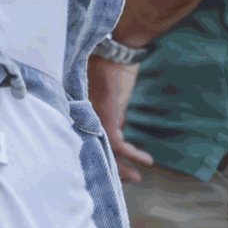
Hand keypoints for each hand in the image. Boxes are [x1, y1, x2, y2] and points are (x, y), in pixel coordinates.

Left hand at [87, 53, 154, 183]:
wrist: (114, 49)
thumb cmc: (108, 62)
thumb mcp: (107, 89)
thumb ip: (107, 105)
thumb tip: (116, 118)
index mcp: (82, 110)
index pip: (87, 137)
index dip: (99, 152)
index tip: (111, 163)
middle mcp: (83, 115)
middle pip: (93, 146)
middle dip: (110, 165)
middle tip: (125, 178)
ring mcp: (93, 116)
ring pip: (105, 148)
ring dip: (121, 166)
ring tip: (135, 178)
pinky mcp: (105, 116)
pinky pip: (117, 143)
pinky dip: (131, 154)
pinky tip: (145, 161)